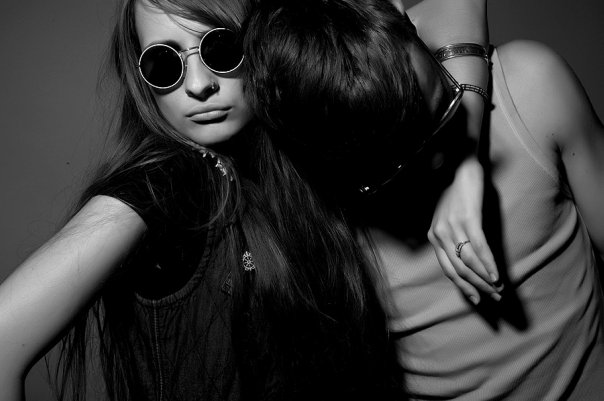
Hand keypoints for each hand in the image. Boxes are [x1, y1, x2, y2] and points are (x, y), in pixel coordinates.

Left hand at [427, 157, 501, 303]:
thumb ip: (454, 239)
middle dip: (477, 287)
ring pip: (469, 262)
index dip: (463, 286)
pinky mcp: (468, 218)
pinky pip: (479, 247)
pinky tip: (497, 274)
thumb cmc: (458, 195)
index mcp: (433, 236)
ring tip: (498, 289)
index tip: (476, 299)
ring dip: (485, 279)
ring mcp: (453, 226)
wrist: (463, 168)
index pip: (448, 269)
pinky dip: (489, 263)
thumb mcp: (449, 220)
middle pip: (459, 270)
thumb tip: (470, 263)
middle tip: (494, 298)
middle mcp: (439, 234)